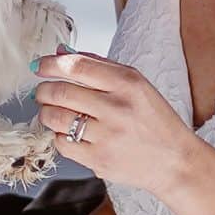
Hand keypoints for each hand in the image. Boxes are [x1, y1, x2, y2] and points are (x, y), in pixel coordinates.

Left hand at [32, 49, 194, 193]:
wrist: (175, 161)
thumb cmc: (155, 120)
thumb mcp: (137, 84)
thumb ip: (100, 66)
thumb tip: (61, 53)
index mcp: (127, 83)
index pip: (76, 66)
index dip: (50, 64)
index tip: (39, 66)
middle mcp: (117, 108)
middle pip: (60, 92)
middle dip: (43, 91)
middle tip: (42, 92)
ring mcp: (107, 136)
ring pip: (56, 118)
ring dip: (46, 113)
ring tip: (52, 112)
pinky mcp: (99, 160)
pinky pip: (62, 144)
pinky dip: (59, 136)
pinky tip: (69, 133)